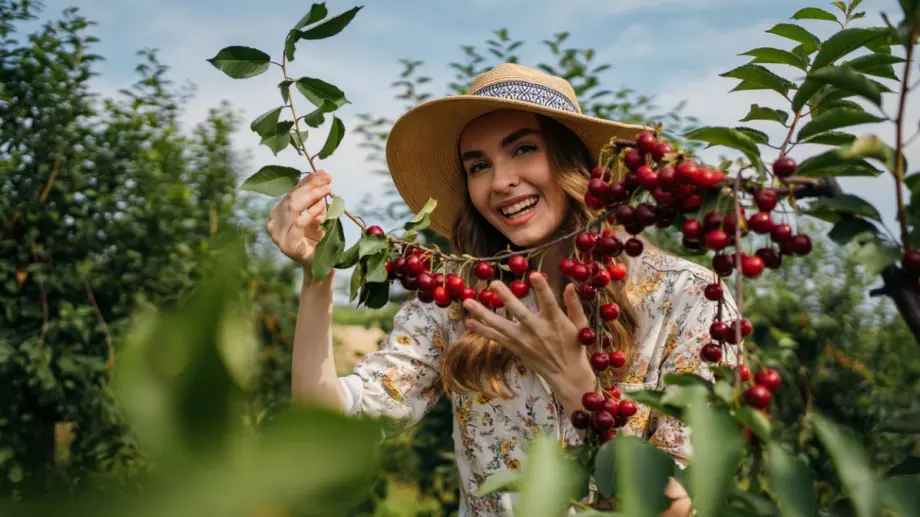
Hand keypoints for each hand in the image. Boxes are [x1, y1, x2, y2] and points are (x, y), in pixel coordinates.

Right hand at [265, 170, 330, 275]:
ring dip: (311, 196)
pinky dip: (310, 213)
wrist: (319, 265)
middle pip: (291, 199)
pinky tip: (321, 206)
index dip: (306, 182)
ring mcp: (278, 236)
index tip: (323, 173)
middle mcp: (273, 224)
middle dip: (310, 187)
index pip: (291, 193)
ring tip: (326, 190)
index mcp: (277, 214)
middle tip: (327, 180)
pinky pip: (298, 224)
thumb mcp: (316, 213)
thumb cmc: (317, 238)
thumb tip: (322, 173)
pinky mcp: (287, 246)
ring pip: (292, 208)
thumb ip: (315, 196)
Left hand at [461, 272, 592, 386]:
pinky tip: (469, 322)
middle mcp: (537, 331)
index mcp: (555, 322)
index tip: (534, 275)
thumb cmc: (574, 345)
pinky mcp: (516, 348)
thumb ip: (574, 304)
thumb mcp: (580, 324)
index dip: (542, 289)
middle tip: (494, 283)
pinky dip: (482, 330)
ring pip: (501, 326)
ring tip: (467, 302)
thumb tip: (569, 285)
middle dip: (507, 298)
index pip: (548, 302)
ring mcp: (524, 341)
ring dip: (483, 314)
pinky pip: (496, 338)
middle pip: (520, 313)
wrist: (566, 374)